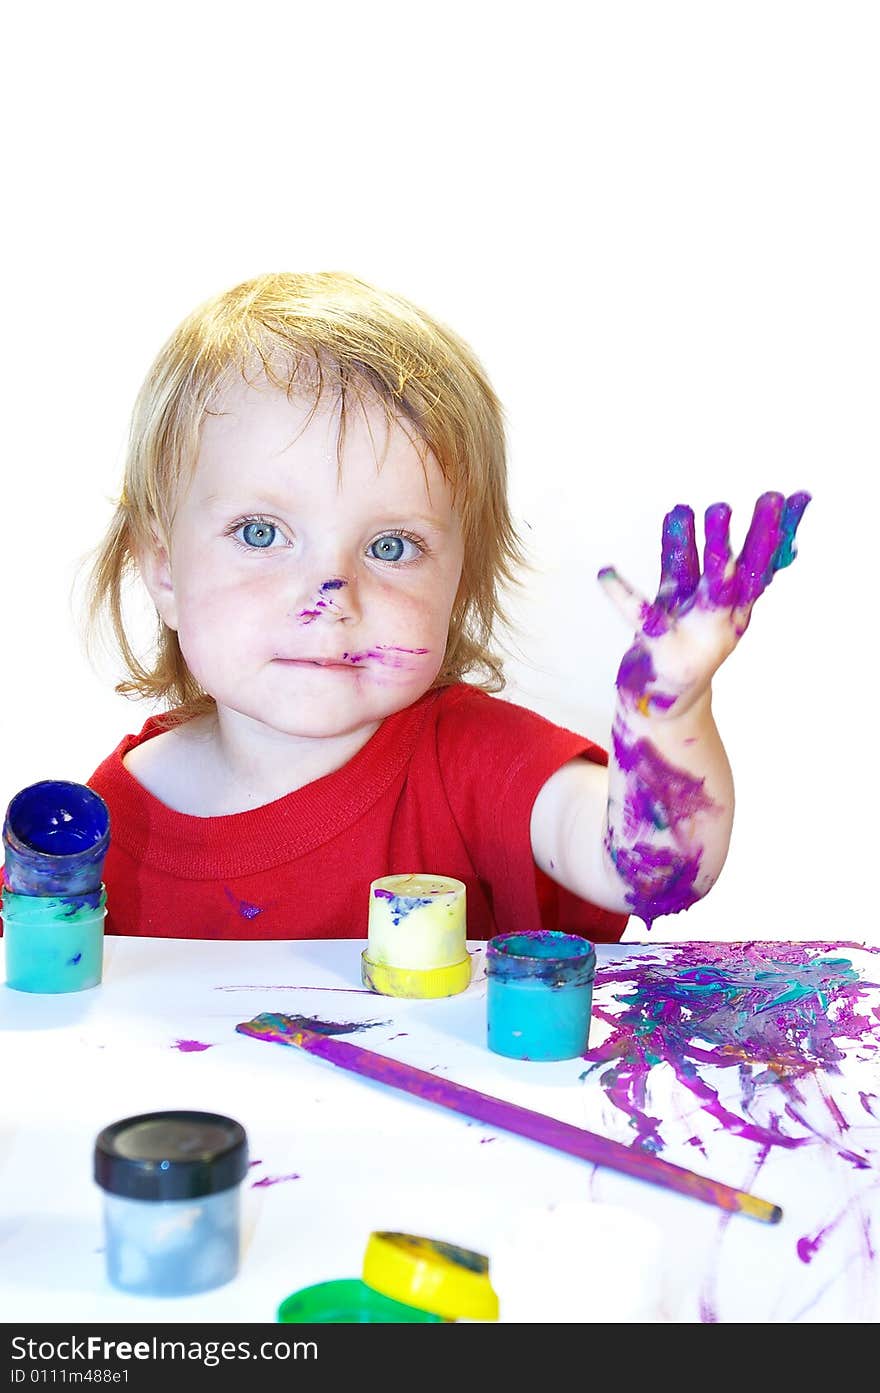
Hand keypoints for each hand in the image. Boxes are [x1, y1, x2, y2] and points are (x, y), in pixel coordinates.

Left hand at [598, 491, 810, 718]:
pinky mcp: (662, 649)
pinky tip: (605, 573)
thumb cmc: (679, 642)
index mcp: (734, 606)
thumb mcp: (691, 598)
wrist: (662, 703)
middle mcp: (722, 619)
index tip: (798, 495)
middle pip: (745, 572)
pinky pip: (643, 617)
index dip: (780, 530)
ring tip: (688, 507)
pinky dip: (623, 595)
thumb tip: (695, 511)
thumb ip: (694, 557)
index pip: (763, 562)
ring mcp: (696, 634)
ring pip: (708, 587)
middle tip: (770, 496)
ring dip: (707, 548)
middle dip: (759, 535)